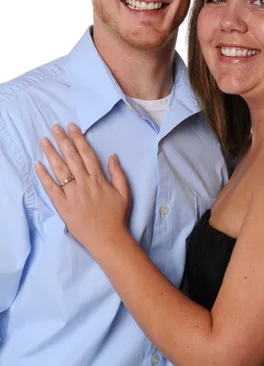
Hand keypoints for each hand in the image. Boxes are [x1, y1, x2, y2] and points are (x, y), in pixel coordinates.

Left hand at [35, 123, 130, 254]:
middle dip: (62, 140)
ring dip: (51, 153)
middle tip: (54, 127)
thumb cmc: (116, 216)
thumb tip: (112, 156)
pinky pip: (52, 188)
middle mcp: (84, 184)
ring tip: (44, 140)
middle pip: (71, 157)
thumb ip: (118, 173)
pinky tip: (38, 165)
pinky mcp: (63, 206)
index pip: (86, 154)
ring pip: (60, 170)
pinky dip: (44, 176)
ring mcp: (72, 195)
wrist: (107, 238)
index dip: (78, 139)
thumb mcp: (124, 192)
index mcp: (98, 179)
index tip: (71, 127)